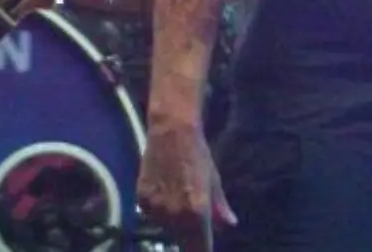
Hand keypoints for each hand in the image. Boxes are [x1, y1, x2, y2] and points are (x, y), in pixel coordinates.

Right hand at [137, 123, 236, 251]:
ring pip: (167, 228)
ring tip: (179, 195)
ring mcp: (155, 210)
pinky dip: (160, 210)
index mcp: (196, 213)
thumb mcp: (213, 181)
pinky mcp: (141, 201)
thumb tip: (230, 225)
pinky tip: (164, 190)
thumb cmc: (198, 154)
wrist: (171, 131)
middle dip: (190, 235)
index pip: (199, 250)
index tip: (204, 247)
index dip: (202, 250)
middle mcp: (174, 216)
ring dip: (174, 222)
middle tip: (194, 212)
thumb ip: (219, 208)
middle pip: (183, 241)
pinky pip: (153, 216)